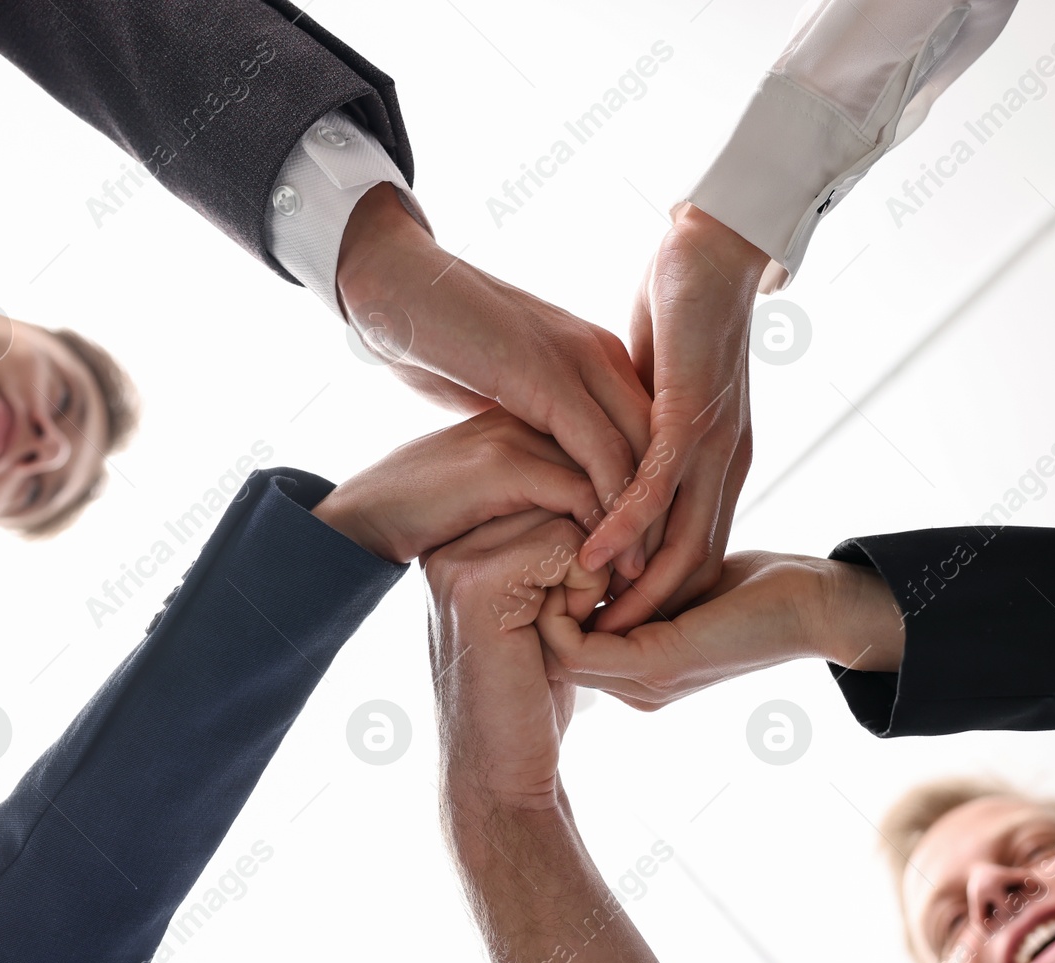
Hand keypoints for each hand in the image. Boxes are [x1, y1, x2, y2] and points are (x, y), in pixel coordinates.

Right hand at [338, 185, 653, 567]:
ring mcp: (576, 364)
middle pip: (660, 447)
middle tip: (661, 585)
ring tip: (643, 585)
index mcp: (593, 355)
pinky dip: (612, 507)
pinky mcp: (544, 379)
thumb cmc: (433, 336)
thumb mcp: (499, 385)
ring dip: (646, 524)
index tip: (651, 559)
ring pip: (642, 453)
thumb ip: (533, 413)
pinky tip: (609, 555)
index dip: (654, 499)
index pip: (650, 433)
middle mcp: (598, 355)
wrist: (389, 283)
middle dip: (666, 520)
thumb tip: (547, 458)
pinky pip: (601, 453)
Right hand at [426, 509, 609, 811]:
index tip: (588, 593)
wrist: (499, 772)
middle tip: (588, 609)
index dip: (589, 532)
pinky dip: (587, 589)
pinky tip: (566, 633)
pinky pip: (566, 545)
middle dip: (596, 546)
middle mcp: (449, 541)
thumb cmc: (532, 696)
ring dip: (594, 571)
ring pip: (567, 514)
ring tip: (571, 623)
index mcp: (458, 540)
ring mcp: (456, 560)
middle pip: (558, 492)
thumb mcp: (541, 606)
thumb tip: (602, 483)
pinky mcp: (477, 585)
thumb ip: (551, 548)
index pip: (548, 484)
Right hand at [538, 551, 903, 709]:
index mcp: (640, 674)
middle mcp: (637, 689)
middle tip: (536, 543)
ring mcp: (646, 683)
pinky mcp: (658, 663)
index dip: (549, 595)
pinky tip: (572, 552)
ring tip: (547, 544)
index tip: (551, 545)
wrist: (817, 606)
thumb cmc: (756, 587)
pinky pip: (575, 647)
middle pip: (548, 654)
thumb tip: (600, 549)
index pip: (562, 646)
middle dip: (534, 598)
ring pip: (553, 652)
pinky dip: (563, 602)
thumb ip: (638, 579)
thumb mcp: (678, 583)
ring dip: (543, 597)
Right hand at [580, 202, 769, 632]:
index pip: (691, 547)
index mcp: (718, 460)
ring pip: (677, 538)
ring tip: (592, 626)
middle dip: (648, 614)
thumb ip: (641, 437)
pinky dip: (624, 526)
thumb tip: (612, 466)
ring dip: (635, 587)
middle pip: (692, 563)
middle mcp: (723, 462)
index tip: (613, 627)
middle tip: (599, 654)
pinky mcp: (687, 413)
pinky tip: (592, 558)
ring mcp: (709, 441)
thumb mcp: (656, 395)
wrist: (716, 243)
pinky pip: (654, 486)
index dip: (656, 594)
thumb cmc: (682, 311)